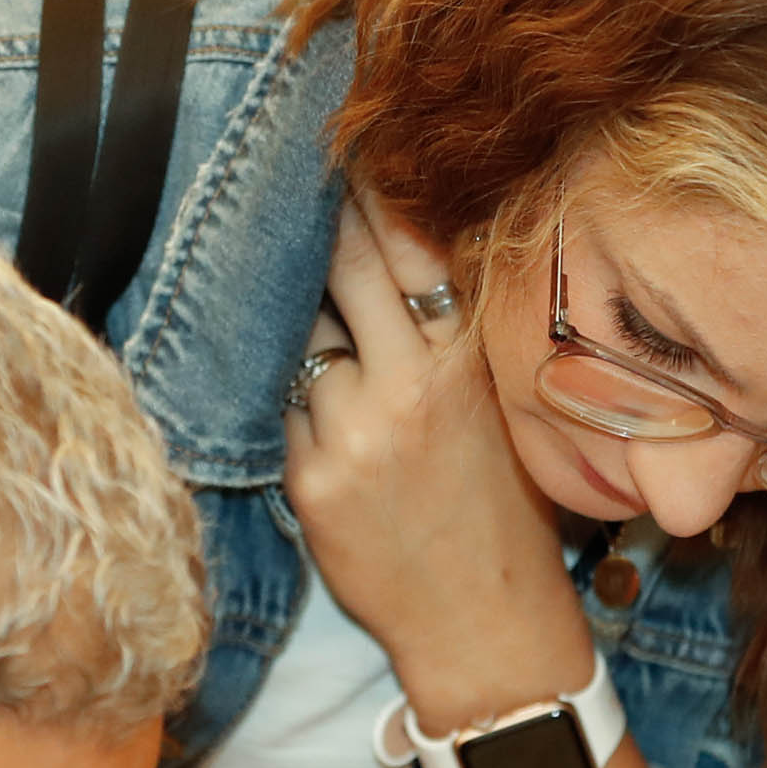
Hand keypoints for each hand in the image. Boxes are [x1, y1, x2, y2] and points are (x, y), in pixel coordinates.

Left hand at [286, 195, 594, 728]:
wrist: (486, 620)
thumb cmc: (498, 506)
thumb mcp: (500, 403)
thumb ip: (453, 330)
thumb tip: (395, 247)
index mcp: (474, 355)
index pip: (413, 242)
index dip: (371, 189)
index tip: (343, 146)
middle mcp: (418, 382)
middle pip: (345, 265)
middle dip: (314, 225)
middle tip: (281, 181)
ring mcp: (361, 430)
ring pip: (300, 333)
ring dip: (288, 313)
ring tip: (267, 284)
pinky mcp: (314, 477)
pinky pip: (276, 404)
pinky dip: (277, 388)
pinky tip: (278, 379)